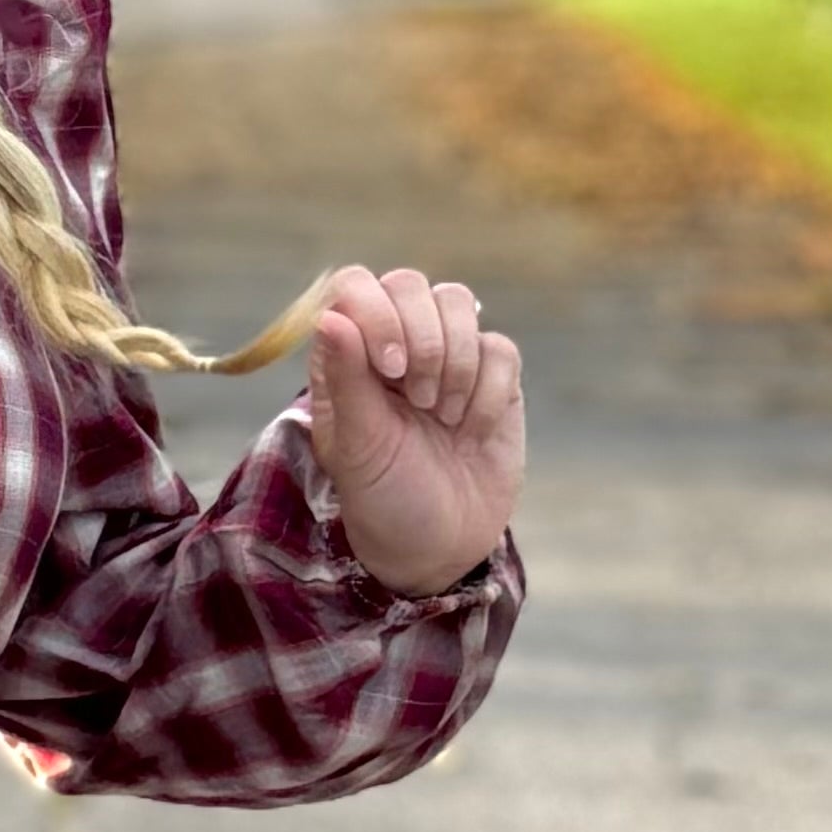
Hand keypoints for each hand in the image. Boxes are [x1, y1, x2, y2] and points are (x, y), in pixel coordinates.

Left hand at [301, 264, 526, 600]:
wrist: (440, 546)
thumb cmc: (384, 500)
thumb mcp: (358, 448)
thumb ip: (346, 379)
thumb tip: (331, 315)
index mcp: (347, 356)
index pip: (355, 287)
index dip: (378, 313)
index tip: (391, 369)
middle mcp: (393, 343)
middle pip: (410, 285)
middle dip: (424, 341)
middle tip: (421, 403)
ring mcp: (445, 354)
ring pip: (459, 303)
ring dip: (457, 364)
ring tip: (443, 419)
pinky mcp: (492, 375)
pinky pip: (500, 349)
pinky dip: (489, 393)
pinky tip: (472, 432)